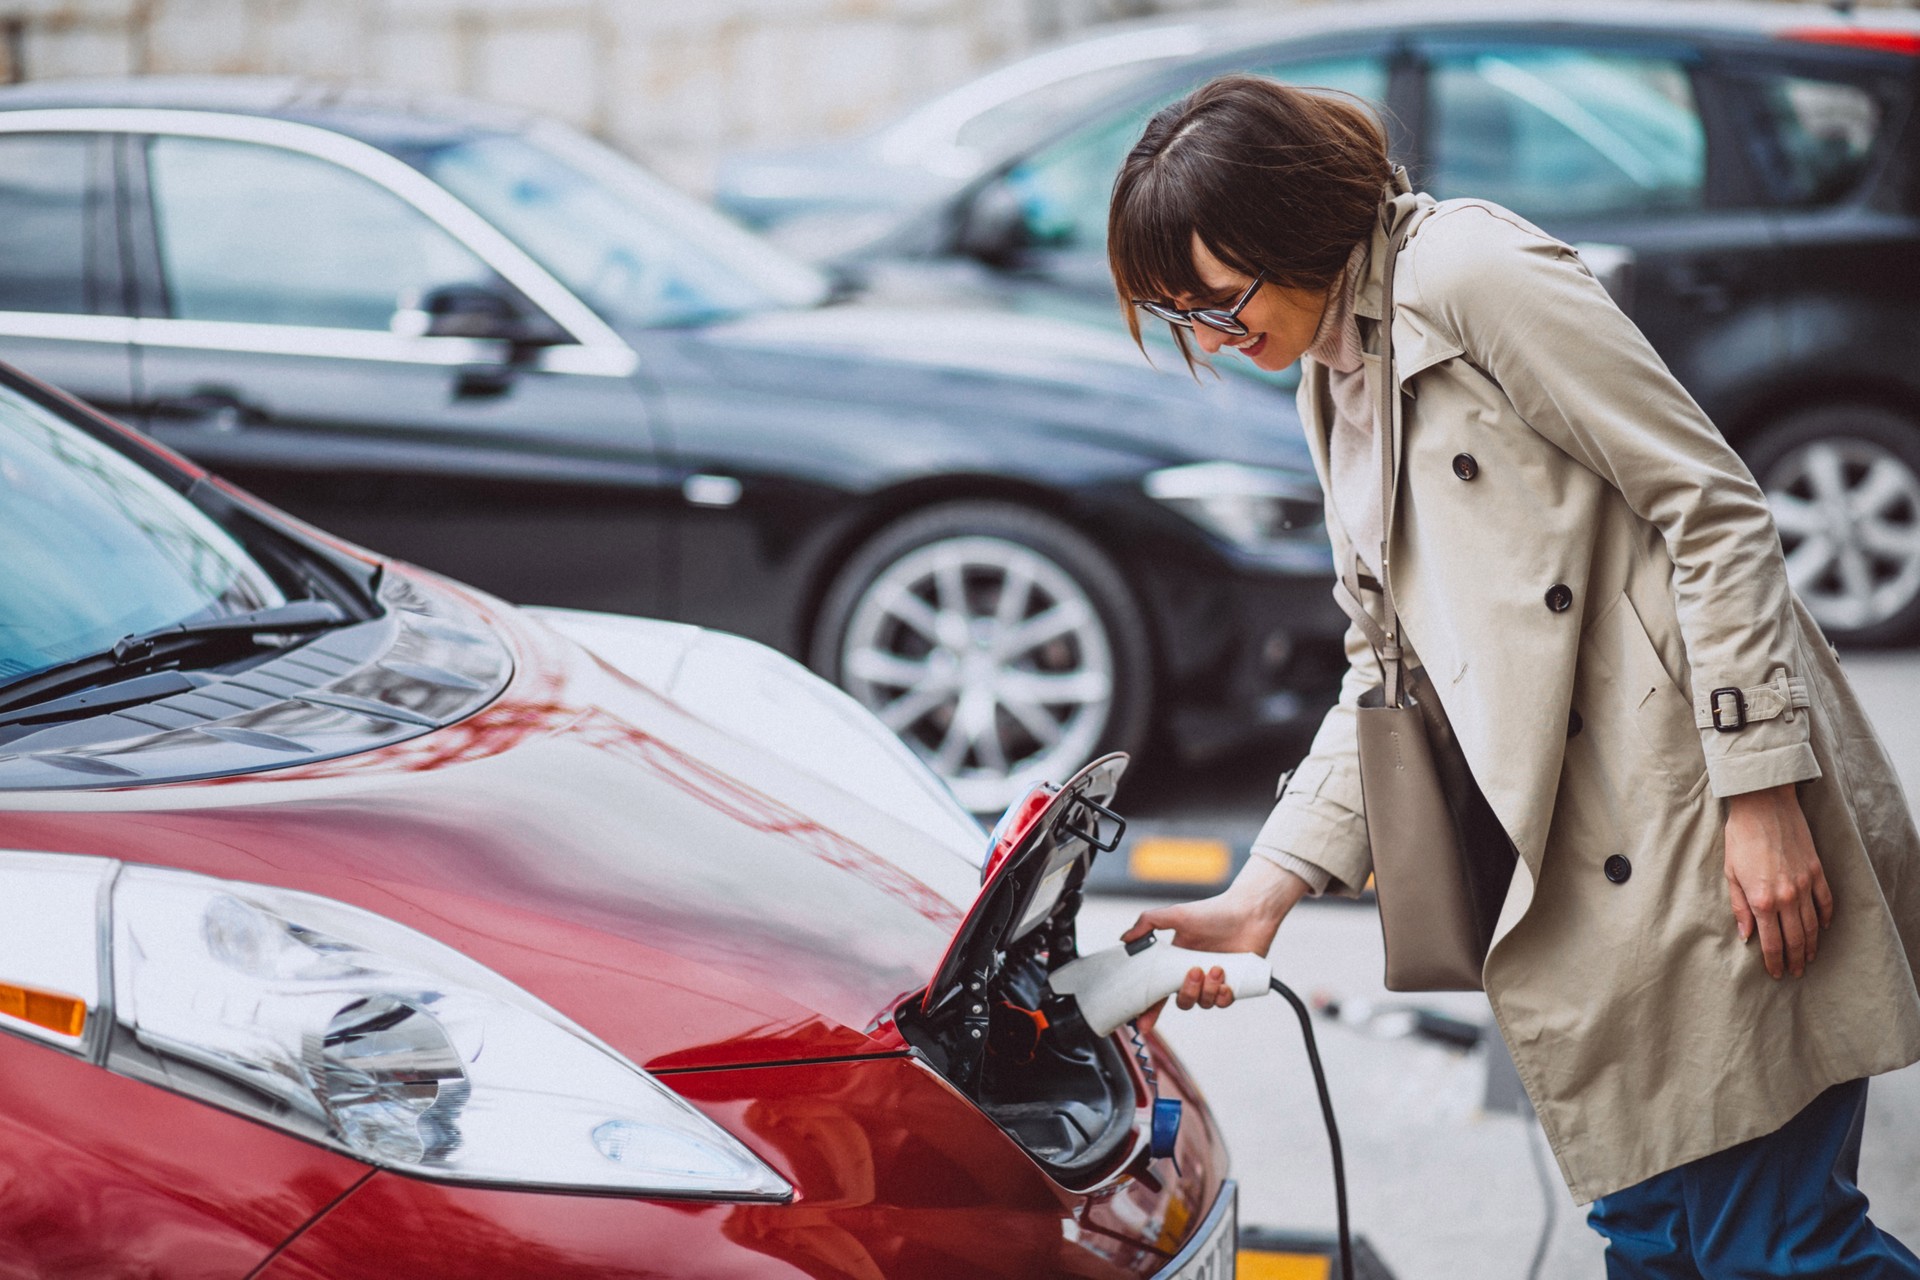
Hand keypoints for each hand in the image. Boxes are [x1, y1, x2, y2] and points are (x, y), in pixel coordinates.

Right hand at [1120, 857, 1310, 1033]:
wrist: (1249, 912)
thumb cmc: (1214, 912)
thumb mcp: (1176, 914)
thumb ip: (1147, 923)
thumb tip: (1124, 939)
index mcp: (1177, 962)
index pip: (1159, 991)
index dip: (1150, 1009)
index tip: (1142, 1023)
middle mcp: (1195, 974)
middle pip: (1182, 1000)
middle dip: (1187, 992)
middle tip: (1195, 972)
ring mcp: (1214, 981)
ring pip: (1203, 1003)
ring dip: (1207, 990)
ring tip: (1216, 968)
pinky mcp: (1234, 984)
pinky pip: (1223, 1003)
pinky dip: (1223, 997)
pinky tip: (1226, 983)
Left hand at [1724, 783, 1832, 978]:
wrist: (1764, 806)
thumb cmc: (1740, 837)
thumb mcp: (1730, 873)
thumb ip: (1739, 907)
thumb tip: (1746, 935)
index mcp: (1762, 899)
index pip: (1771, 941)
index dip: (1773, 961)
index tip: (1776, 973)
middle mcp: (1786, 896)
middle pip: (1794, 938)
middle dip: (1794, 959)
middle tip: (1795, 973)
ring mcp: (1805, 885)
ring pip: (1812, 925)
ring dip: (1811, 945)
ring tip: (1808, 958)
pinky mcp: (1817, 871)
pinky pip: (1825, 902)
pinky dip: (1825, 917)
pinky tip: (1822, 928)